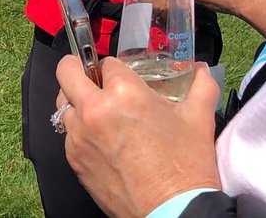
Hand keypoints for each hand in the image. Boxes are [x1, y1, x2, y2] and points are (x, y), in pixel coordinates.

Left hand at [56, 57, 221, 216]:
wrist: (174, 212)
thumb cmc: (186, 167)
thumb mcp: (199, 118)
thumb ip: (201, 86)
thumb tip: (202, 70)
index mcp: (124, 92)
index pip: (107, 62)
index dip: (117, 68)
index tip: (123, 77)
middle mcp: (94, 110)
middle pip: (67, 71)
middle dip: (77, 67)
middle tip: (90, 75)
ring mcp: (80, 136)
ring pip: (63, 103)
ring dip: (76, 101)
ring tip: (96, 110)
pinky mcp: (74, 159)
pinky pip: (68, 134)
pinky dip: (79, 130)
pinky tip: (101, 139)